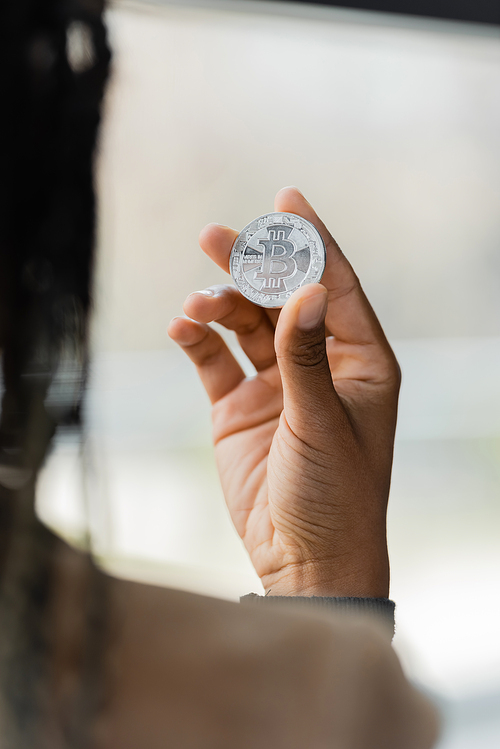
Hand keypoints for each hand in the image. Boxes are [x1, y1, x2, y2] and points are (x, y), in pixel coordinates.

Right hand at [168, 188, 399, 596]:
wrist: (302, 559)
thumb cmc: (334, 495)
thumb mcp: (322, 421)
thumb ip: (308, 355)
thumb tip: (311, 287)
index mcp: (360, 363)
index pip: (335, 287)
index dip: (312, 242)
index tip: (287, 200)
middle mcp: (318, 365)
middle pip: (281, 298)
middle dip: (251, 266)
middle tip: (216, 237)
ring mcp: (276, 385)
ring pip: (244, 325)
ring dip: (219, 305)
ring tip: (196, 301)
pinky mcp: (239, 408)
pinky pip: (214, 360)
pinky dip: (197, 340)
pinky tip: (182, 326)